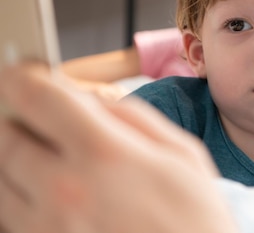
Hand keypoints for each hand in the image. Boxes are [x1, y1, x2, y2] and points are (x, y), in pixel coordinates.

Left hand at [0, 63, 236, 232]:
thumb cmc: (196, 222)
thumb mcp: (182, 154)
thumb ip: (131, 116)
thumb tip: (88, 100)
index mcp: (105, 155)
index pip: (38, 98)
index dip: (21, 78)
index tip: (19, 74)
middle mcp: (64, 192)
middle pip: (7, 139)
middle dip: (20, 124)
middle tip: (42, 124)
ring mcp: (47, 230)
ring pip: (0, 182)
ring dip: (18, 165)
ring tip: (55, 168)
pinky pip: (11, 222)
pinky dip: (24, 203)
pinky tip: (61, 203)